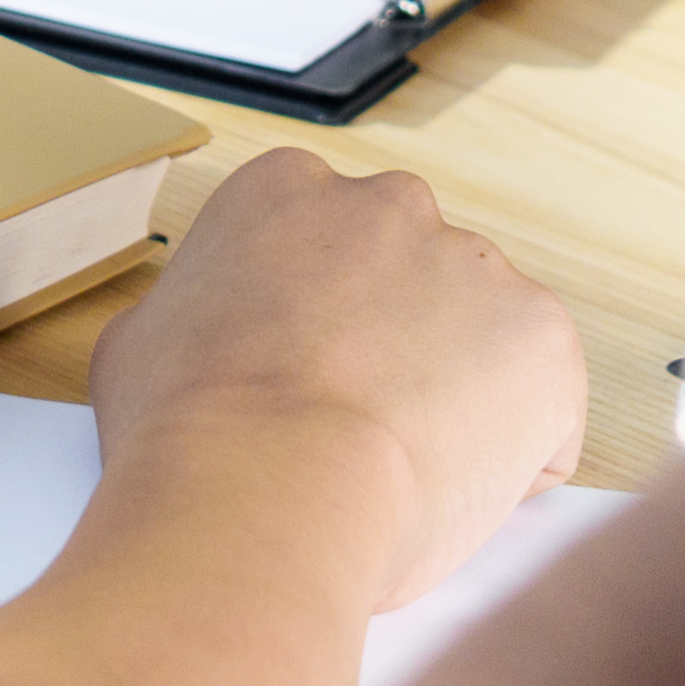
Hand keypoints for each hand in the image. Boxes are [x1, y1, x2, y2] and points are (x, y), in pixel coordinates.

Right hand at [89, 146, 584, 612]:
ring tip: (398, 473)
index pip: (316, 246)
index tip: (299, 380)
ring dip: (455, 396)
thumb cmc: (185, 435)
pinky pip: (542, 409)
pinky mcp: (545, 338)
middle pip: (407, 277)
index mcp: (285, 191)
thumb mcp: (139, 345)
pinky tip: (447, 494)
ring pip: (479, 339)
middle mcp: (390, 204)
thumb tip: (202, 340)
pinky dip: (513, 457)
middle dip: (394, 344)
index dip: (309, 327)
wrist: (265, 493)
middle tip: (352, 429)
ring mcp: (477, 265)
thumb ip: (193, 317)